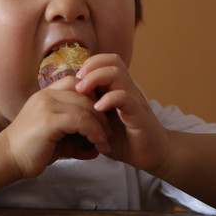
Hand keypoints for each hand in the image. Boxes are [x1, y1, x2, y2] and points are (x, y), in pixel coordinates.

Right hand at [0, 76, 110, 178]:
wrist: (8, 159)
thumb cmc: (32, 150)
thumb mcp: (58, 138)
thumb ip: (76, 137)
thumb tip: (97, 148)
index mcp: (47, 94)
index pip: (76, 83)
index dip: (93, 97)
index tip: (103, 116)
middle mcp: (47, 95)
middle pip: (84, 95)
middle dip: (102, 114)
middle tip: (109, 133)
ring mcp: (47, 105)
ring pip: (85, 108)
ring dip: (101, 126)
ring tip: (106, 143)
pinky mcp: (49, 120)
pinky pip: (80, 121)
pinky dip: (94, 133)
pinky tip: (98, 145)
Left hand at [75, 54, 172, 174]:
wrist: (153, 155)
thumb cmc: (124, 140)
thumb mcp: (100, 123)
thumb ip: (86, 111)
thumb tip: (62, 107)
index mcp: (118, 88)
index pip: (106, 61)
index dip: (89, 65)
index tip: (74, 81)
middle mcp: (127, 89)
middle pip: (112, 61)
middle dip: (91, 67)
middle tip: (77, 83)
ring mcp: (134, 99)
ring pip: (117, 74)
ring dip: (96, 79)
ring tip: (83, 92)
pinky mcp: (139, 114)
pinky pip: (125, 97)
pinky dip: (109, 99)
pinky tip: (98, 109)